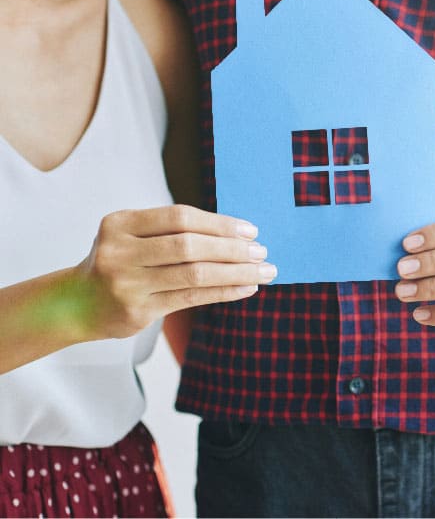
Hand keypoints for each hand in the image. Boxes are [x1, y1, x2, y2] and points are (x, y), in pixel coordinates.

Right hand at [76, 205, 275, 339]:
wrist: (77, 304)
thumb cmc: (119, 262)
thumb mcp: (133, 236)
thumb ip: (173, 231)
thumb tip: (237, 234)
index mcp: (120, 223)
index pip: (180, 217)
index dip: (219, 223)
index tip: (250, 230)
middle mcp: (120, 251)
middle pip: (189, 245)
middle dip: (232, 248)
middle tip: (262, 252)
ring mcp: (126, 283)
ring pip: (194, 274)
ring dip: (236, 272)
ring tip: (263, 271)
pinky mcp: (137, 312)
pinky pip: (191, 298)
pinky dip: (223, 291)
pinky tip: (246, 288)